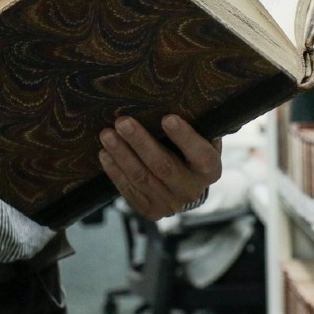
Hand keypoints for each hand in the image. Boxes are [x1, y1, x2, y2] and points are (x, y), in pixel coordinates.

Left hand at [98, 115, 222, 220]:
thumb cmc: (191, 153)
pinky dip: (115, 172)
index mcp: (209, 169)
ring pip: (142, 178)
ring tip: (107, 135)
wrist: (186, 187)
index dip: (184, 137)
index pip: (200, 154)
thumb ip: (196, 126)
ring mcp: (171, 203)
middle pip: (163, 166)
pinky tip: (104, 154)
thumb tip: (184, 101)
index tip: (167, 118)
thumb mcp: (202, 139)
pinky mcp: (151, 211)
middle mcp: (191, 189)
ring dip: (121, 155)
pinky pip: (130, 190)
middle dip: (140, 142)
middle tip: (122, 122)